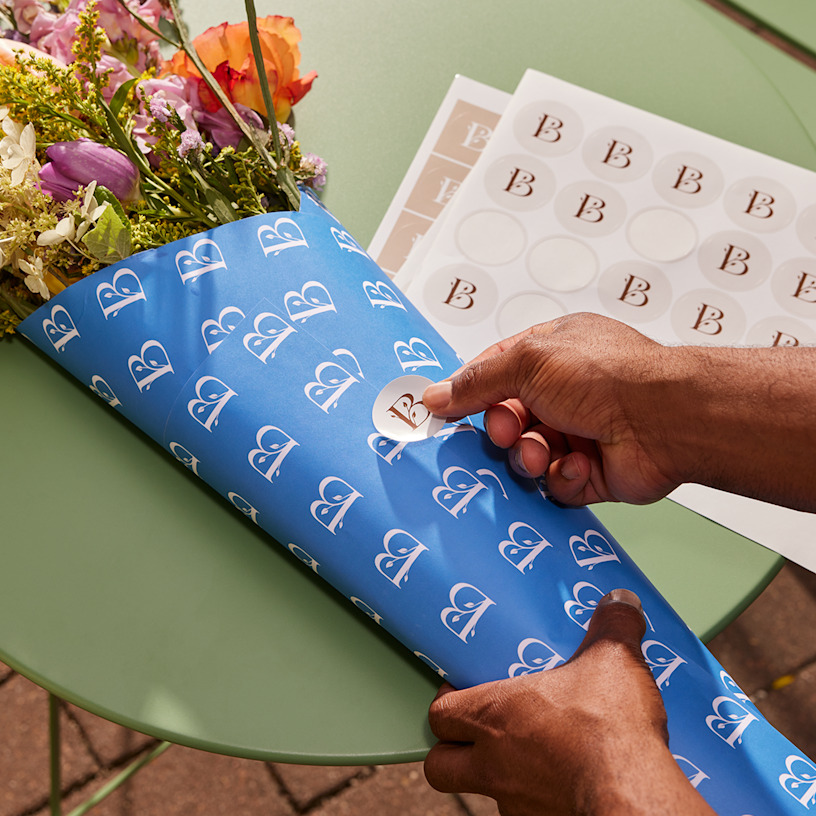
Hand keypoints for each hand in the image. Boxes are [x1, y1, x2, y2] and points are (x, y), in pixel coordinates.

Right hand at [422, 313, 680, 505]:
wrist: (665, 421)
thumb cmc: (610, 377)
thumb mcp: (527, 361)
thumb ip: (477, 381)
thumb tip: (436, 394)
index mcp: (552, 354)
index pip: (495, 373)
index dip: (471, 392)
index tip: (446, 411)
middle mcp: (566, 393)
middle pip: (509, 419)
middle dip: (504, 430)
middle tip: (511, 431)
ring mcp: (580, 433)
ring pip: (527, 456)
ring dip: (529, 456)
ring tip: (543, 452)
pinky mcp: (592, 472)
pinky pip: (555, 484)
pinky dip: (562, 477)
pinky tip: (581, 464)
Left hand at [424, 590, 714, 815]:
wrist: (632, 795)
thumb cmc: (608, 727)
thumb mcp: (613, 658)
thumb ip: (613, 625)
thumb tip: (622, 600)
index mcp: (494, 714)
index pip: (439, 713)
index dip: (447, 701)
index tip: (462, 690)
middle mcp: (493, 763)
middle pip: (439, 766)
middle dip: (450, 750)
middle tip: (477, 732)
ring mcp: (514, 802)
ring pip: (481, 792)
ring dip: (494, 775)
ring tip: (525, 757)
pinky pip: (523, 812)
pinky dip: (533, 798)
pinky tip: (560, 782)